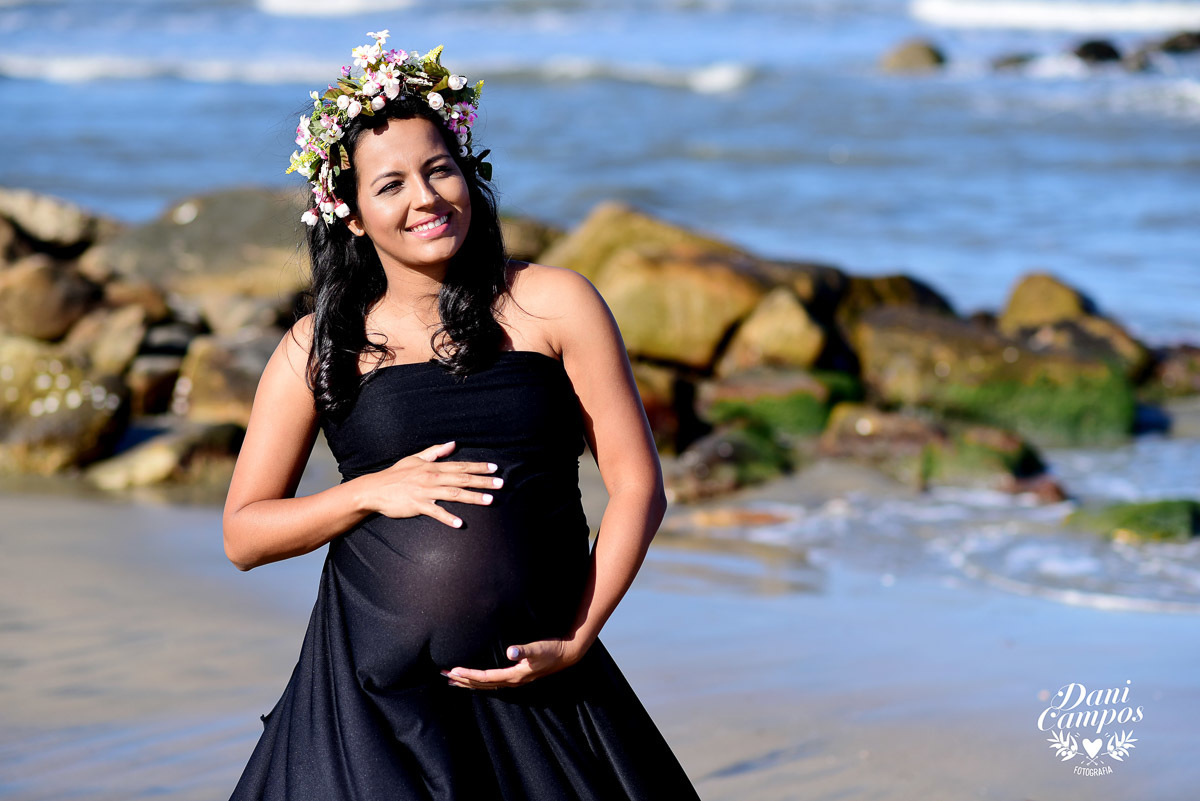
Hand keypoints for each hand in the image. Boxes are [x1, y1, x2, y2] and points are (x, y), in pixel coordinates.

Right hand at [353, 440, 502, 527]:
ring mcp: (425, 491)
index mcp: (433, 466)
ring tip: (489, 500)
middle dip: (483, 481)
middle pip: (462, 478)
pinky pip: (436, 512)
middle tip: (501, 484)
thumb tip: (452, 443)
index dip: (479, 466)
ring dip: (472, 497)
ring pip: (454, 493)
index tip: (495, 468)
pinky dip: (448, 517)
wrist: (374, 489)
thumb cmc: (395, 474)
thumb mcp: (415, 458)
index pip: (461, 465)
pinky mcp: (417, 505)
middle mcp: (432, 477)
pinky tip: (460, 523)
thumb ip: (435, 451)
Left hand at [440, 637, 588, 689]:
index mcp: (513, 676)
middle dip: (462, 681)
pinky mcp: (517, 676)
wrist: (566, 654)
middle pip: (481, 685)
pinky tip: (475, 680)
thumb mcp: (538, 649)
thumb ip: (524, 650)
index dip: (468, 675)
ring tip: (452, 681)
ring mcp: (514, 680)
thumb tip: (510, 651)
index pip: (485, 678)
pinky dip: (479, 682)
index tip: (452, 671)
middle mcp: (512, 681)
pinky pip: (492, 682)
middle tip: (443, 677)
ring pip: (486, 685)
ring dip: (468, 683)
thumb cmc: (551, 650)